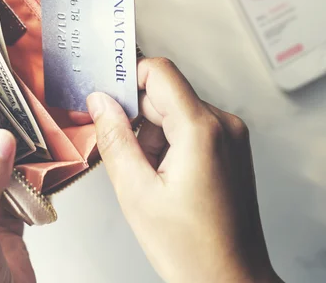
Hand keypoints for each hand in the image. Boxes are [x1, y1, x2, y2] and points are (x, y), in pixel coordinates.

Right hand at [87, 58, 283, 282]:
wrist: (233, 282)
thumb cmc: (192, 250)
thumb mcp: (137, 193)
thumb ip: (115, 138)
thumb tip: (99, 100)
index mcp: (201, 129)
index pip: (159, 71)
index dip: (127, 79)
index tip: (105, 97)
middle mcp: (222, 124)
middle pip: (164, 92)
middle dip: (136, 116)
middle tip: (122, 153)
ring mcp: (230, 134)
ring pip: (174, 109)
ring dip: (152, 133)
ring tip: (149, 176)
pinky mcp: (230, 146)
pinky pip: (189, 125)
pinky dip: (168, 141)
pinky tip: (163, 175)